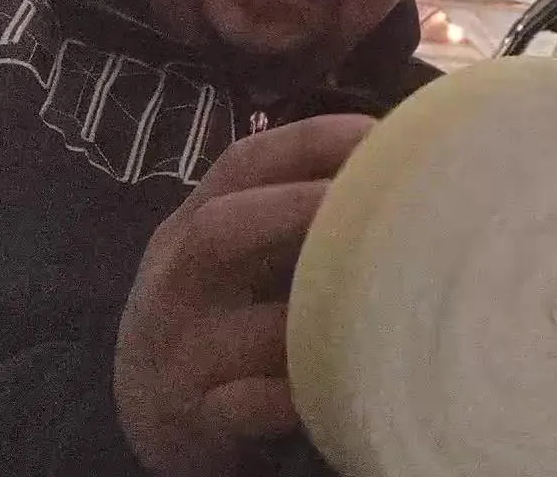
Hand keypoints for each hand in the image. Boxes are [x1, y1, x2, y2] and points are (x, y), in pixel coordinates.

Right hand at [113, 114, 375, 475]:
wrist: (154, 409)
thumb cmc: (225, 311)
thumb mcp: (240, 252)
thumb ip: (298, 212)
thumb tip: (402, 162)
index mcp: (194, 225)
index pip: (243, 163)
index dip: (311, 141)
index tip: (380, 134)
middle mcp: (177, 281)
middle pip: (220, 229)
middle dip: (300, 209)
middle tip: (379, 207)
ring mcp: (178, 353)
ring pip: (241, 329)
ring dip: (314, 314)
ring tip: (381, 298)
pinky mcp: (193, 420)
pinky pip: (243, 408)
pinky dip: (292, 396)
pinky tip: (342, 382)